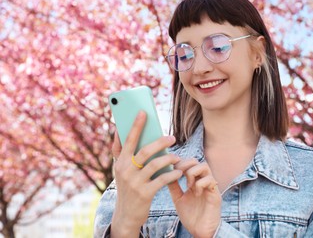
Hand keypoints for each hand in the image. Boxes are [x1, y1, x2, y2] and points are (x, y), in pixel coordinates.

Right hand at [111, 111, 182, 236]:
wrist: (126, 214)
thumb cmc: (127, 187)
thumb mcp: (120, 170)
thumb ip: (120, 152)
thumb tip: (119, 129)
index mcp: (120, 162)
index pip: (128, 140)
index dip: (136, 125)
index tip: (143, 112)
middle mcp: (125, 170)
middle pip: (144, 151)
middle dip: (160, 142)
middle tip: (172, 138)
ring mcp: (135, 183)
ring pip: (155, 164)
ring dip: (168, 158)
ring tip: (176, 157)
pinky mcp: (145, 193)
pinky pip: (162, 180)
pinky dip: (172, 174)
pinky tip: (178, 172)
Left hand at [168, 159, 220, 237]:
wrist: (200, 231)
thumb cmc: (191, 216)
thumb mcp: (178, 199)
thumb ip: (174, 186)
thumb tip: (165, 173)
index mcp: (194, 181)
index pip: (189, 163)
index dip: (180, 162)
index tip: (171, 169)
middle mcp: (202, 181)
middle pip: (196, 161)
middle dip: (185, 164)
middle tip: (178, 174)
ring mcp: (209, 186)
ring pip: (204, 166)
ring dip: (193, 172)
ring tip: (188, 184)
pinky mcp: (215, 194)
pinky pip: (210, 180)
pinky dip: (200, 183)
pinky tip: (196, 193)